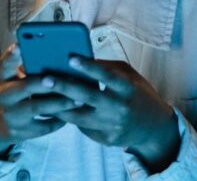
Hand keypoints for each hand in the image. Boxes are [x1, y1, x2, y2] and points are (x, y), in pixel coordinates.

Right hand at [0, 43, 80, 164]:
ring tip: (79, 99)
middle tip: (68, 80)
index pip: (5, 64)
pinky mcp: (20, 132)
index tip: (21, 46)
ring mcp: (11, 115)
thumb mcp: (10, 79)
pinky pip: (43, 126)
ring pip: (37, 107)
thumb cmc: (12, 93)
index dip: (12, 55)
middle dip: (47, 83)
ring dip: (60, 103)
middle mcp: (3, 96)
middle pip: (27, 86)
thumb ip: (25, 67)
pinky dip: (58, 120)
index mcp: (2, 79)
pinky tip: (72, 115)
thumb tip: (54, 52)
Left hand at [41, 56, 180, 172]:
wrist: (153, 126)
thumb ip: (107, 68)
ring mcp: (112, 125)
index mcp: (126, 88)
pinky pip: (84, 128)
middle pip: (87, 96)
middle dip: (64, 87)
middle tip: (46, 79)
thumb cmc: (137, 93)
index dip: (88, 67)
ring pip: (79, 116)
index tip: (70, 58)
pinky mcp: (106, 139)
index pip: (106, 75)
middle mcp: (120, 107)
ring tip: (43, 96)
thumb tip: (80, 59)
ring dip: (59, 106)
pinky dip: (72, 118)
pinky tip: (59, 110)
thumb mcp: (128, 76)